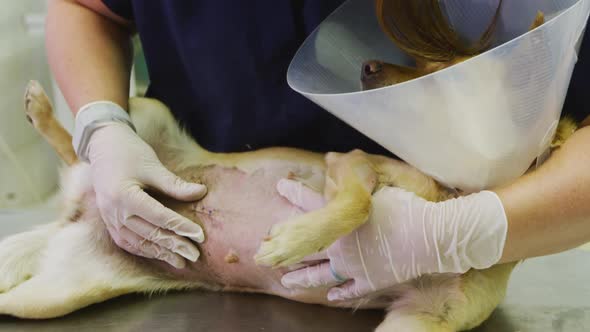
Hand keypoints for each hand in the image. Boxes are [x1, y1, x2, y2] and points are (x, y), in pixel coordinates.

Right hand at [87, 121, 206, 268]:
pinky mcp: (108, 221)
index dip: (181, 227)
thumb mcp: (153, 166)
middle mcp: (114, 211)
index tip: (200, 236)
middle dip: (174, 246)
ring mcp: (109, 218)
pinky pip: (126, 242)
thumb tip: (201, 193)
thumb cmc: (130, 152)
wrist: (103, 145)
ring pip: (137, 243)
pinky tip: (159, 255)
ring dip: (160, 254)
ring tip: (181, 262)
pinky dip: (144, 250)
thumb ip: (175, 184)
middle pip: (149, 234)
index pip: (159, 217)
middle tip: (195, 255)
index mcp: (124, 196)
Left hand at [277, 179, 506, 300]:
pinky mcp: (370, 281)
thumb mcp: (377, 187)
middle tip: (266, 255)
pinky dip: (340, 293)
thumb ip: (350, 176)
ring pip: (320, 276)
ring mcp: (353, 267)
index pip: (309, 202)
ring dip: (302, 279)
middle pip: (305, 250)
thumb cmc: (404, 208)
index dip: (293, 193)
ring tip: (287, 283)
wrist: (429, 236)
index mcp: (340, 220)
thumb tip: (331, 157)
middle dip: (283, 251)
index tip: (280, 187)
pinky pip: (350, 290)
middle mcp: (340, 246)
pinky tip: (331, 297)